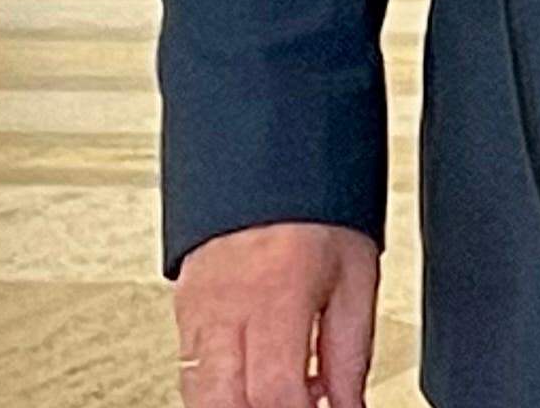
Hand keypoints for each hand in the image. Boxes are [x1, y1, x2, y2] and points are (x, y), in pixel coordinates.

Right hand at [176, 221, 378, 407]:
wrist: (269, 156)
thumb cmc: (317, 206)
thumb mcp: (356, 273)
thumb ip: (351, 350)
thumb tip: (350, 406)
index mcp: (278, 293)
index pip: (275, 389)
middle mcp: (227, 306)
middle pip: (228, 401)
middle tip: (300, 403)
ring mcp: (197, 309)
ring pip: (200, 395)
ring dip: (239, 406)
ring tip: (282, 394)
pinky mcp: (183, 308)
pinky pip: (189, 371)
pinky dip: (219, 391)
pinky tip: (255, 380)